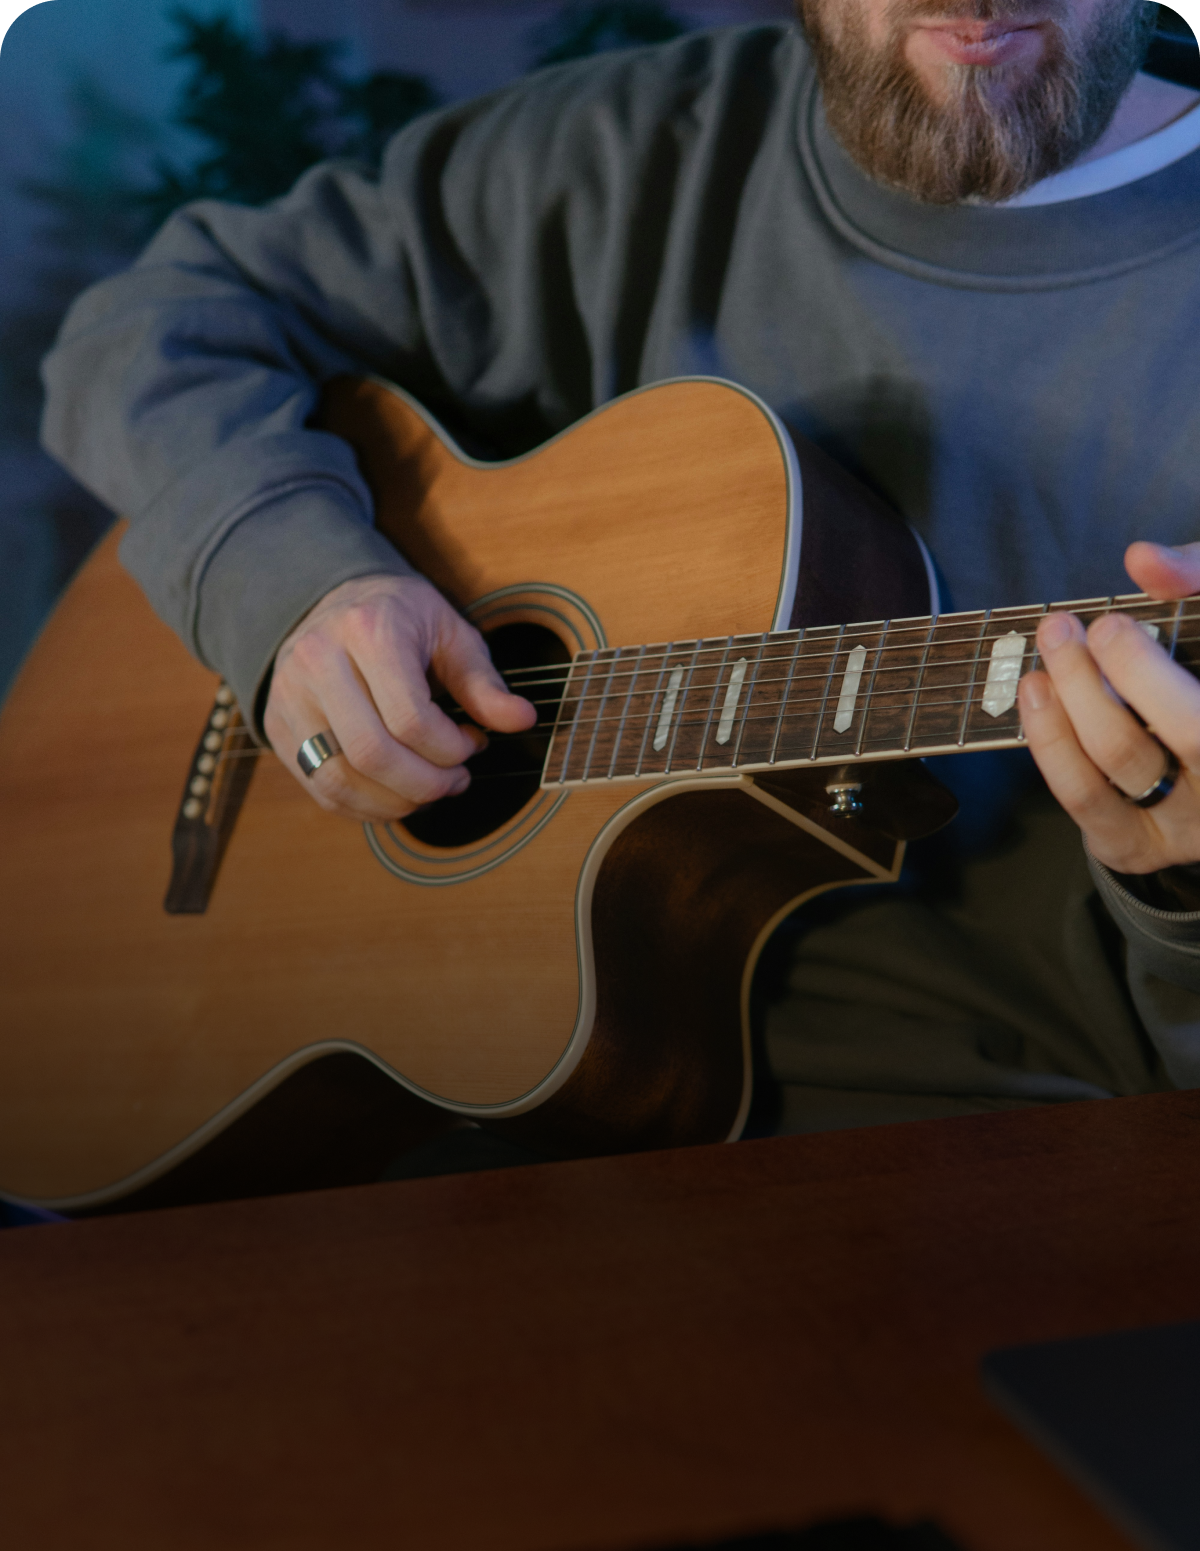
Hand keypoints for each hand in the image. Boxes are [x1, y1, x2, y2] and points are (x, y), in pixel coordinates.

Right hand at [263, 572, 536, 821]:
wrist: (329, 601)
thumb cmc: (398, 619)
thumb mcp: (450, 634)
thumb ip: (483, 683)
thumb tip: (521, 719)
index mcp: (368, 631)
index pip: (410, 718)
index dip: (450, 750)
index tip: (473, 745)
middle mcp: (319, 662)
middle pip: (372, 755)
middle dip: (427, 783)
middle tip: (455, 780)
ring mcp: (290, 698)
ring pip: (340, 780)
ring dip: (396, 803)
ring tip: (429, 790)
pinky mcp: (279, 728)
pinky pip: (320, 789)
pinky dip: (365, 807)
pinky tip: (396, 795)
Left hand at [1018, 542, 1199, 874]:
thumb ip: (1194, 578)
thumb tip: (1143, 560)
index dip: (1148, 674)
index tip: (1109, 624)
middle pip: (1170, 739)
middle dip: (1103, 679)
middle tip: (1061, 629)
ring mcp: (1188, 829)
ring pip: (1117, 769)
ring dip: (1063, 707)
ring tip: (1040, 657)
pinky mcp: (1138, 847)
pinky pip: (1084, 800)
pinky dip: (1050, 745)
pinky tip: (1036, 698)